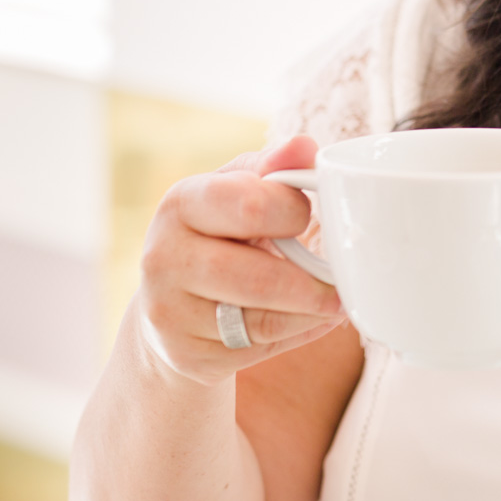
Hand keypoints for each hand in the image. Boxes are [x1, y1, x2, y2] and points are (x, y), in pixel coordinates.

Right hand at [132, 135, 345, 385]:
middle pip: (258, 277)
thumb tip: (304, 147)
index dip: (294, 212)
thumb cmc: (218, 233)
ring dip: (311, 312)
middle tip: (338, 278)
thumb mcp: (238, 189)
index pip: (252, 206)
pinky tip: (309, 320)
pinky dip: (296, 334)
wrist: (171, 304)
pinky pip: (258, 348)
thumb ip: (273, 167)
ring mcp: (168, 312)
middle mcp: (162, 257)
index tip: (308, 217)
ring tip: (335, 301)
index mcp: (180, 203)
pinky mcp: (185, 354)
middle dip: (311, 280)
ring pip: (263, 319)